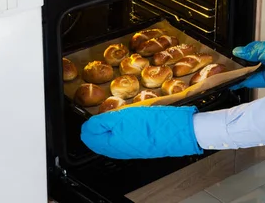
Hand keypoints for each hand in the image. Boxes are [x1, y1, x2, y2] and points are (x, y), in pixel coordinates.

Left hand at [81, 106, 202, 158]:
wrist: (176, 132)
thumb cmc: (151, 123)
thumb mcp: (122, 116)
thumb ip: (102, 122)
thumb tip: (87, 127)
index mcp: (110, 145)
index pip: (89, 136)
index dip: (90, 123)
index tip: (97, 114)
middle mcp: (118, 151)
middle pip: (98, 140)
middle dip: (99, 127)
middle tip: (107, 114)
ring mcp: (130, 150)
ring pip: (111, 141)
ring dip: (111, 129)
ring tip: (117, 117)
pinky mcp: (140, 147)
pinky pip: (123, 141)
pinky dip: (122, 131)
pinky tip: (129, 123)